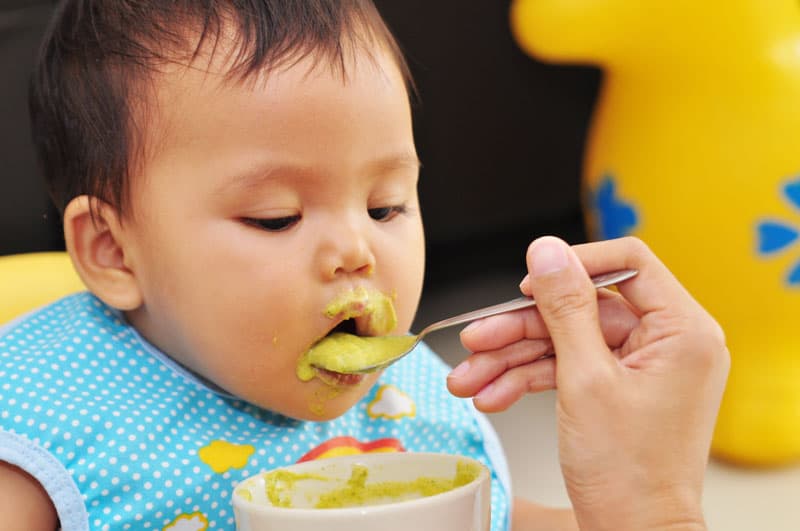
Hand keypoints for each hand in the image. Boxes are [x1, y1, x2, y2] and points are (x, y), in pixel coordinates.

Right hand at [447, 236, 728, 530]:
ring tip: (468, 380)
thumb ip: (564, 308)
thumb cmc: (627, 473)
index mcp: (681, 330)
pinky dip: (528, 379)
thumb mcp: (585, 379)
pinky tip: (493, 394)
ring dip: (513, 359)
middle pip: (582, 308)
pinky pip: (568, 366)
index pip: (628, 264)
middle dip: (521, 329)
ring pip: (566, 339)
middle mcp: (665, 342)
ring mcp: (640, 366)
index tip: (529, 284)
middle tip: (476, 340)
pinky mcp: (617, 386)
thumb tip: (546, 250)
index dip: (573, 267)